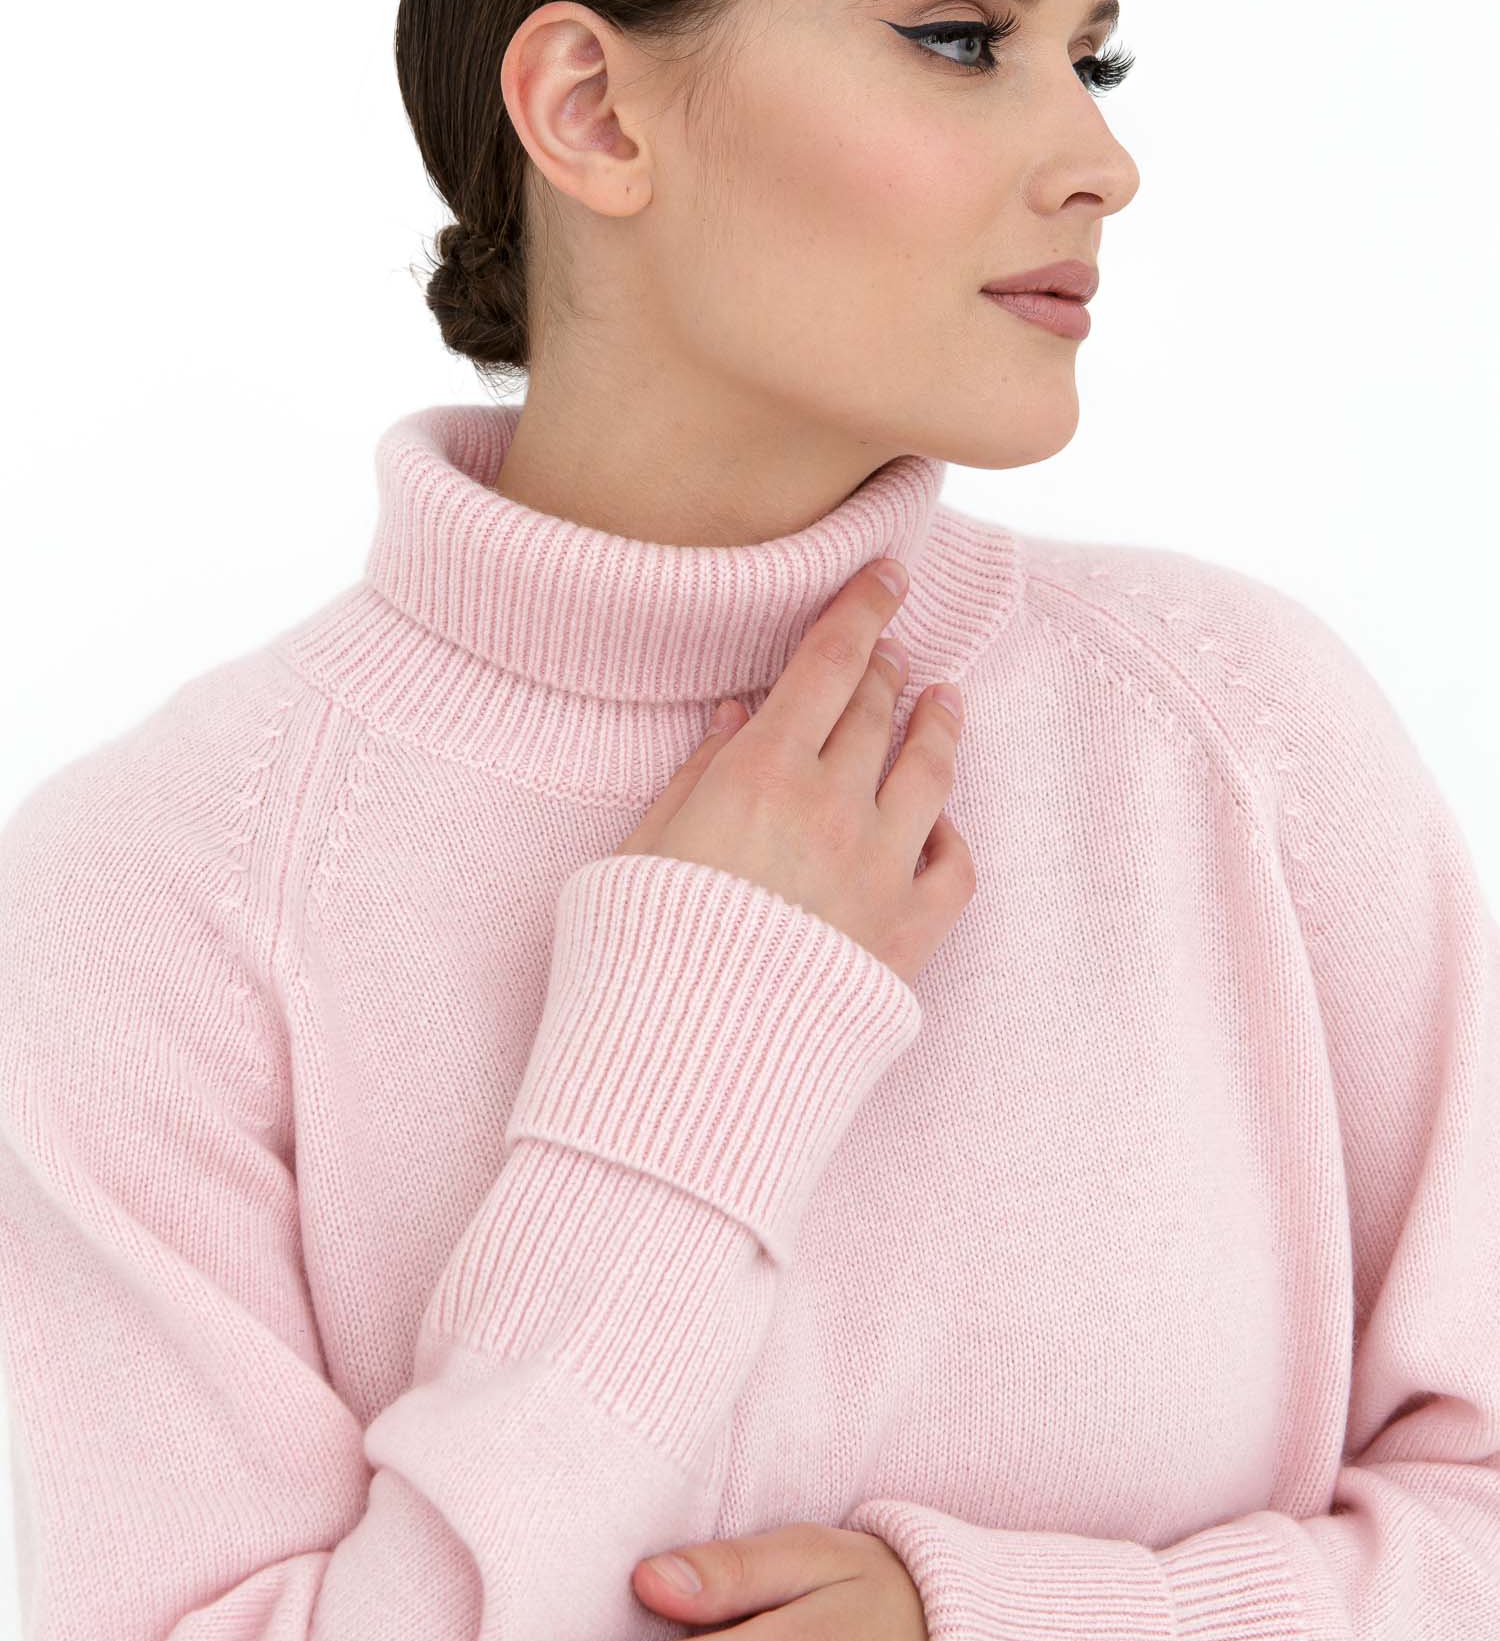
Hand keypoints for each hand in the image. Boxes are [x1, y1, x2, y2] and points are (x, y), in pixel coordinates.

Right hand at [611, 556, 975, 988]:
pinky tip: (941, 820)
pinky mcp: (909, 936)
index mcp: (761, 773)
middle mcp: (833, 808)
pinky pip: (954, 866)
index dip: (861, 609)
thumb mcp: (641, 848)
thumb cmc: (640, 956)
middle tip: (891, 649)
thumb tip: (738, 713)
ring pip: (931, 773)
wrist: (685, 1064)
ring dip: (939, 725)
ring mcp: (881, 870)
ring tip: (945, 699)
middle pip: (878, 710)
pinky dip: (951, 834)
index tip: (885, 577)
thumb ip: (696, 773)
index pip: (828, 664)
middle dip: (887, 668)